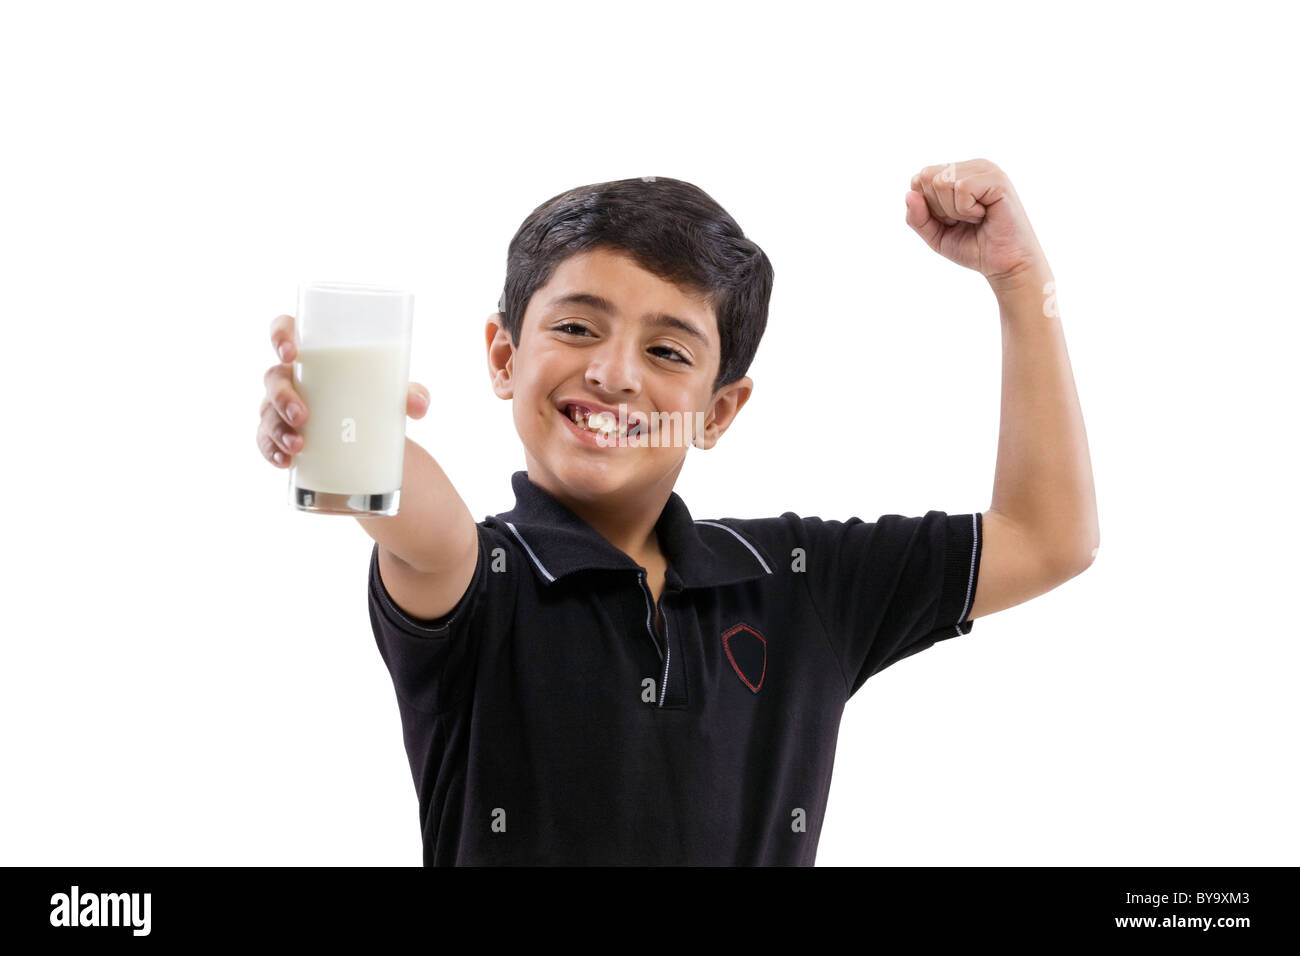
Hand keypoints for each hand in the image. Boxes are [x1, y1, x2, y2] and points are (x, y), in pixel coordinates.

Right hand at [257, 313, 431, 468]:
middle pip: (273, 377)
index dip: (280, 335)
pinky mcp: (280, 435)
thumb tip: (418, 405)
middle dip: (282, 397)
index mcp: (313, 354)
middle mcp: (291, 377)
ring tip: (299, 445)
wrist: (370, 439)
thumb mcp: (395, 394)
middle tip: (303, 416)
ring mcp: (280, 407)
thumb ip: (411, 394)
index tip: (291, 353)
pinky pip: (265, 442)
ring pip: (267, 413)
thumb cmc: (376, 400)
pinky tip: (286, 462)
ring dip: (278, 429)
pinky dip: (272, 452)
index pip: (285, 330)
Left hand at [905, 159, 1049, 291]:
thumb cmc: (975, 247)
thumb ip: (917, 217)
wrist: (1005, 265)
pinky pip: (961, 188)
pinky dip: (966, 210)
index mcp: (958, 174)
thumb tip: (909, 194)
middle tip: (964, 220)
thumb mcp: (936, 235)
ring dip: (953, 210)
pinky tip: (984, 215)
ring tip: (976, 218)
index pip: (920, 178)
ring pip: (942, 181)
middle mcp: (972, 166)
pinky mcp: (997, 179)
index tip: (951, 220)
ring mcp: (985, 170)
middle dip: (939, 208)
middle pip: (927, 177)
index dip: (928, 207)